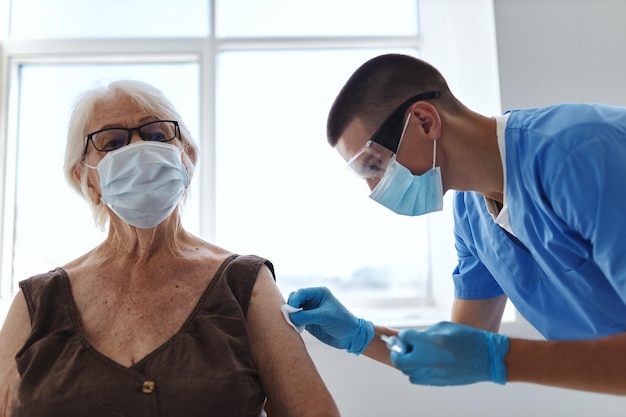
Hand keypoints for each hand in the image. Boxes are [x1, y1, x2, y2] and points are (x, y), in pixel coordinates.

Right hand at [287, 287, 373, 354]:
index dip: (294, 300)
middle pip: (295, 300)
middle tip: (291, 317)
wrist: (350, 336)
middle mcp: (313, 301)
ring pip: (293, 310)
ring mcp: (310, 311)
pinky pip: (296, 320)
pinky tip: (297, 328)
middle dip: (291, 307)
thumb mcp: (324, 316)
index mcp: (318, 293)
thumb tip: (290, 316)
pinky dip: (294, 323)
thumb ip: (306, 315)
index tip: (291, 310)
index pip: (301, 293)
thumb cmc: (342, 322)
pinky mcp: (308, 322)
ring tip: (294, 324)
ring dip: (291, 316)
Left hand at [391, 321, 508, 385]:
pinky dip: (415, 371)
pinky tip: (422, 365)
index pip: (405, 337)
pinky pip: (416, 379)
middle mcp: (431, 359)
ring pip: (406, 371)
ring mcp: (434, 373)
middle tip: (400, 349)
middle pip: (399, 360)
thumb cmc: (468, 338)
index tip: (406, 336)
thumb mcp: (446, 327)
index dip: (403, 335)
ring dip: (406, 362)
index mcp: (433, 341)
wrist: (487, 358)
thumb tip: (411, 338)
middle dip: (397, 352)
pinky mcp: (438, 382)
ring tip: (413, 357)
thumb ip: (425, 332)